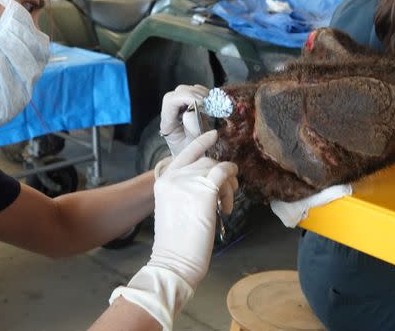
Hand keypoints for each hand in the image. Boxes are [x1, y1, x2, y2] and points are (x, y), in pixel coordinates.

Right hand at [108, 130, 237, 329]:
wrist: (174, 261)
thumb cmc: (175, 243)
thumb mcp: (173, 208)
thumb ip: (184, 190)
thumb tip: (210, 182)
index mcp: (163, 181)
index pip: (184, 153)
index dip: (200, 142)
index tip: (213, 134)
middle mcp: (173, 177)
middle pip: (205, 161)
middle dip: (221, 173)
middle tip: (227, 193)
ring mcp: (188, 182)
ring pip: (216, 168)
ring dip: (228, 183)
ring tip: (226, 204)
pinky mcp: (203, 191)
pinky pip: (223, 173)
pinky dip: (231, 178)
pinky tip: (231, 194)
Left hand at [160, 85, 209, 156]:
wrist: (193, 161)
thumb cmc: (193, 156)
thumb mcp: (194, 147)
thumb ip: (193, 130)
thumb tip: (191, 111)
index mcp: (168, 124)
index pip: (170, 101)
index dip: (186, 97)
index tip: (202, 103)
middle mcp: (171, 114)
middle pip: (178, 92)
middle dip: (194, 94)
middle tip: (209, 103)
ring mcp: (179, 109)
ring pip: (186, 90)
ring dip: (201, 94)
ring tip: (211, 105)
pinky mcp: (189, 107)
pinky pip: (194, 93)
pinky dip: (204, 95)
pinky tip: (211, 104)